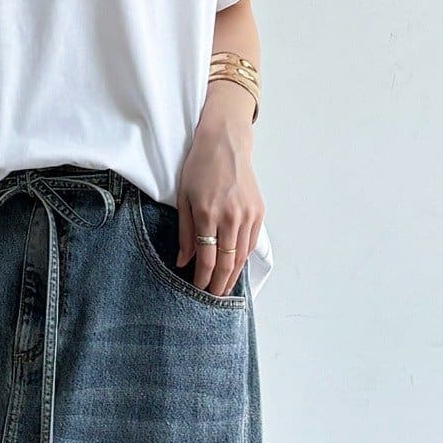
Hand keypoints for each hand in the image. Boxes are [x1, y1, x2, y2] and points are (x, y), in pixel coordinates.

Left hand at [177, 84, 263, 296]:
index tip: (197, 289)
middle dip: (219, 284)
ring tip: (224, 288)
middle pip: (228, 263)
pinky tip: (235, 266)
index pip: (207, 259)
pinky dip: (243, 257)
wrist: (225, 143)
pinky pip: (251, 242)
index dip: (203, 279)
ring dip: (233, 275)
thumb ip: (184, 232)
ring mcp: (248, 215)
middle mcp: (231, 217)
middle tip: (212, 299)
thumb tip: (183, 261)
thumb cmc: (199, 168)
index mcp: (208, 214)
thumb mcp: (184, 199)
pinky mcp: (259, 211)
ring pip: (242, 256)